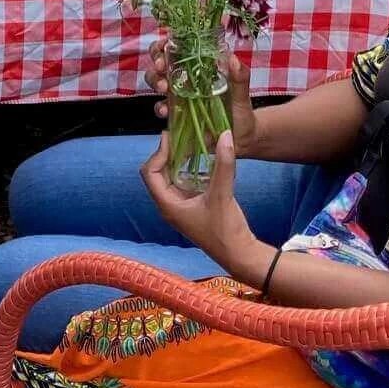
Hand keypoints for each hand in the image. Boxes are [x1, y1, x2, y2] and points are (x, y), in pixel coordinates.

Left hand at [140, 131, 258, 268]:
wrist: (239, 253)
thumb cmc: (225, 230)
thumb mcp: (223, 194)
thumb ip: (223, 164)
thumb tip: (225, 134)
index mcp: (168, 205)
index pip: (150, 173)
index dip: (158, 154)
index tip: (172, 138)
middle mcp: (170, 205)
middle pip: (159, 172)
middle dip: (169, 153)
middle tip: (182, 135)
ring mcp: (181, 205)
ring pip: (173, 176)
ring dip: (180, 160)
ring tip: (192, 141)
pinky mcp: (193, 205)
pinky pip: (186, 182)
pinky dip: (192, 169)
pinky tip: (204, 158)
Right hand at [145, 37, 256, 155]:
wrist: (241, 138)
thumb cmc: (241, 110)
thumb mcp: (241, 93)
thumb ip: (240, 78)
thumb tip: (233, 58)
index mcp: (199, 67)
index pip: (176, 49)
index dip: (166, 45)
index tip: (165, 45)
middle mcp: (185, 79)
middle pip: (161, 64)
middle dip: (158, 62)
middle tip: (161, 66)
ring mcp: (179, 96)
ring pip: (157, 83)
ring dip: (156, 81)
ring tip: (164, 87)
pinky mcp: (176, 115)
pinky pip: (162, 108)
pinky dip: (160, 107)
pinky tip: (166, 110)